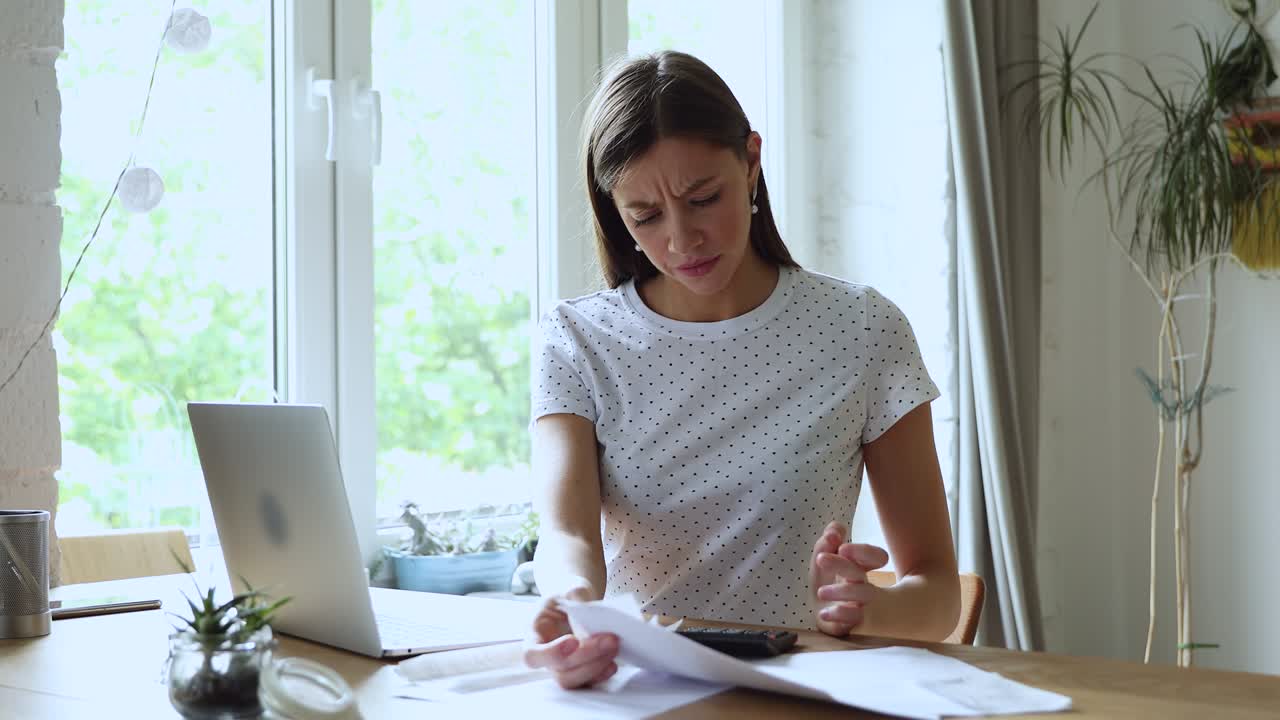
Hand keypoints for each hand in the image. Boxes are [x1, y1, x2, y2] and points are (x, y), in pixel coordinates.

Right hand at [522, 588, 619, 688]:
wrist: (579, 601)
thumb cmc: (569, 596)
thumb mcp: (570, 590)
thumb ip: (578, 603)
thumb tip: (589, 626)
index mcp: (535, 633)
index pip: (532, 654)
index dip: (551, 653)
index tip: (573, 641)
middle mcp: (546, 656)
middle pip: (558, 671)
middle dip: (586, 657)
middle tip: (610, 639)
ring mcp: (562, 667)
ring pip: (573, 681)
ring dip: (596, 666)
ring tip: (614, 646)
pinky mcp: (580, 672)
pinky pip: (588, 683)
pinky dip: (602, 674)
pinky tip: (613, 661)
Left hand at [808, 521, 888, 636]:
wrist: (824, 616)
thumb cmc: (828, 583)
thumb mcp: (823, 561)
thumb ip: (827, 542)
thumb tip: (834, 530)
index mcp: (859, 567)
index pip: (876, 557)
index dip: (863, 551)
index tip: (842, 548)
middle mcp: (863, 585)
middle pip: (861, 574)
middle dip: (842, 564)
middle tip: (821, 558)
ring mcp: (861, 606)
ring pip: (862, 596)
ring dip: (842, 591)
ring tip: (821, 591)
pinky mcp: (852, 624)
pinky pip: (852, 620)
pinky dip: (839, 615)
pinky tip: (823, 613)